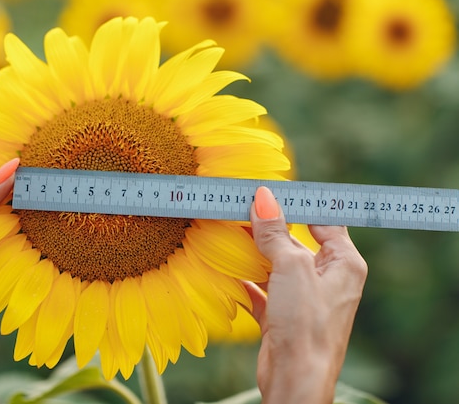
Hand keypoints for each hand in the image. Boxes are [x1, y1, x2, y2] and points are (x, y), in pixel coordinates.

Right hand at [245, 187, 367, 403]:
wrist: (295, 380)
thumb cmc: (307, 323)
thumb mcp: (291, 267)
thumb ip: (275, 232)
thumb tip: (264, 198)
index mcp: (344, 263)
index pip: (325, 220)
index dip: (300, 203)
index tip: (271, 189)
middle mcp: (327, 278)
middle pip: (296, 241)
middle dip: (269, 226)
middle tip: (241, 206)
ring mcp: (303, 298)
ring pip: (276, 264)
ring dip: (253, 251)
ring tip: (226, 230)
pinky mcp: (283, 316)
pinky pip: (263, 288)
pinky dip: (246, 278)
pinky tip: (226, 267)